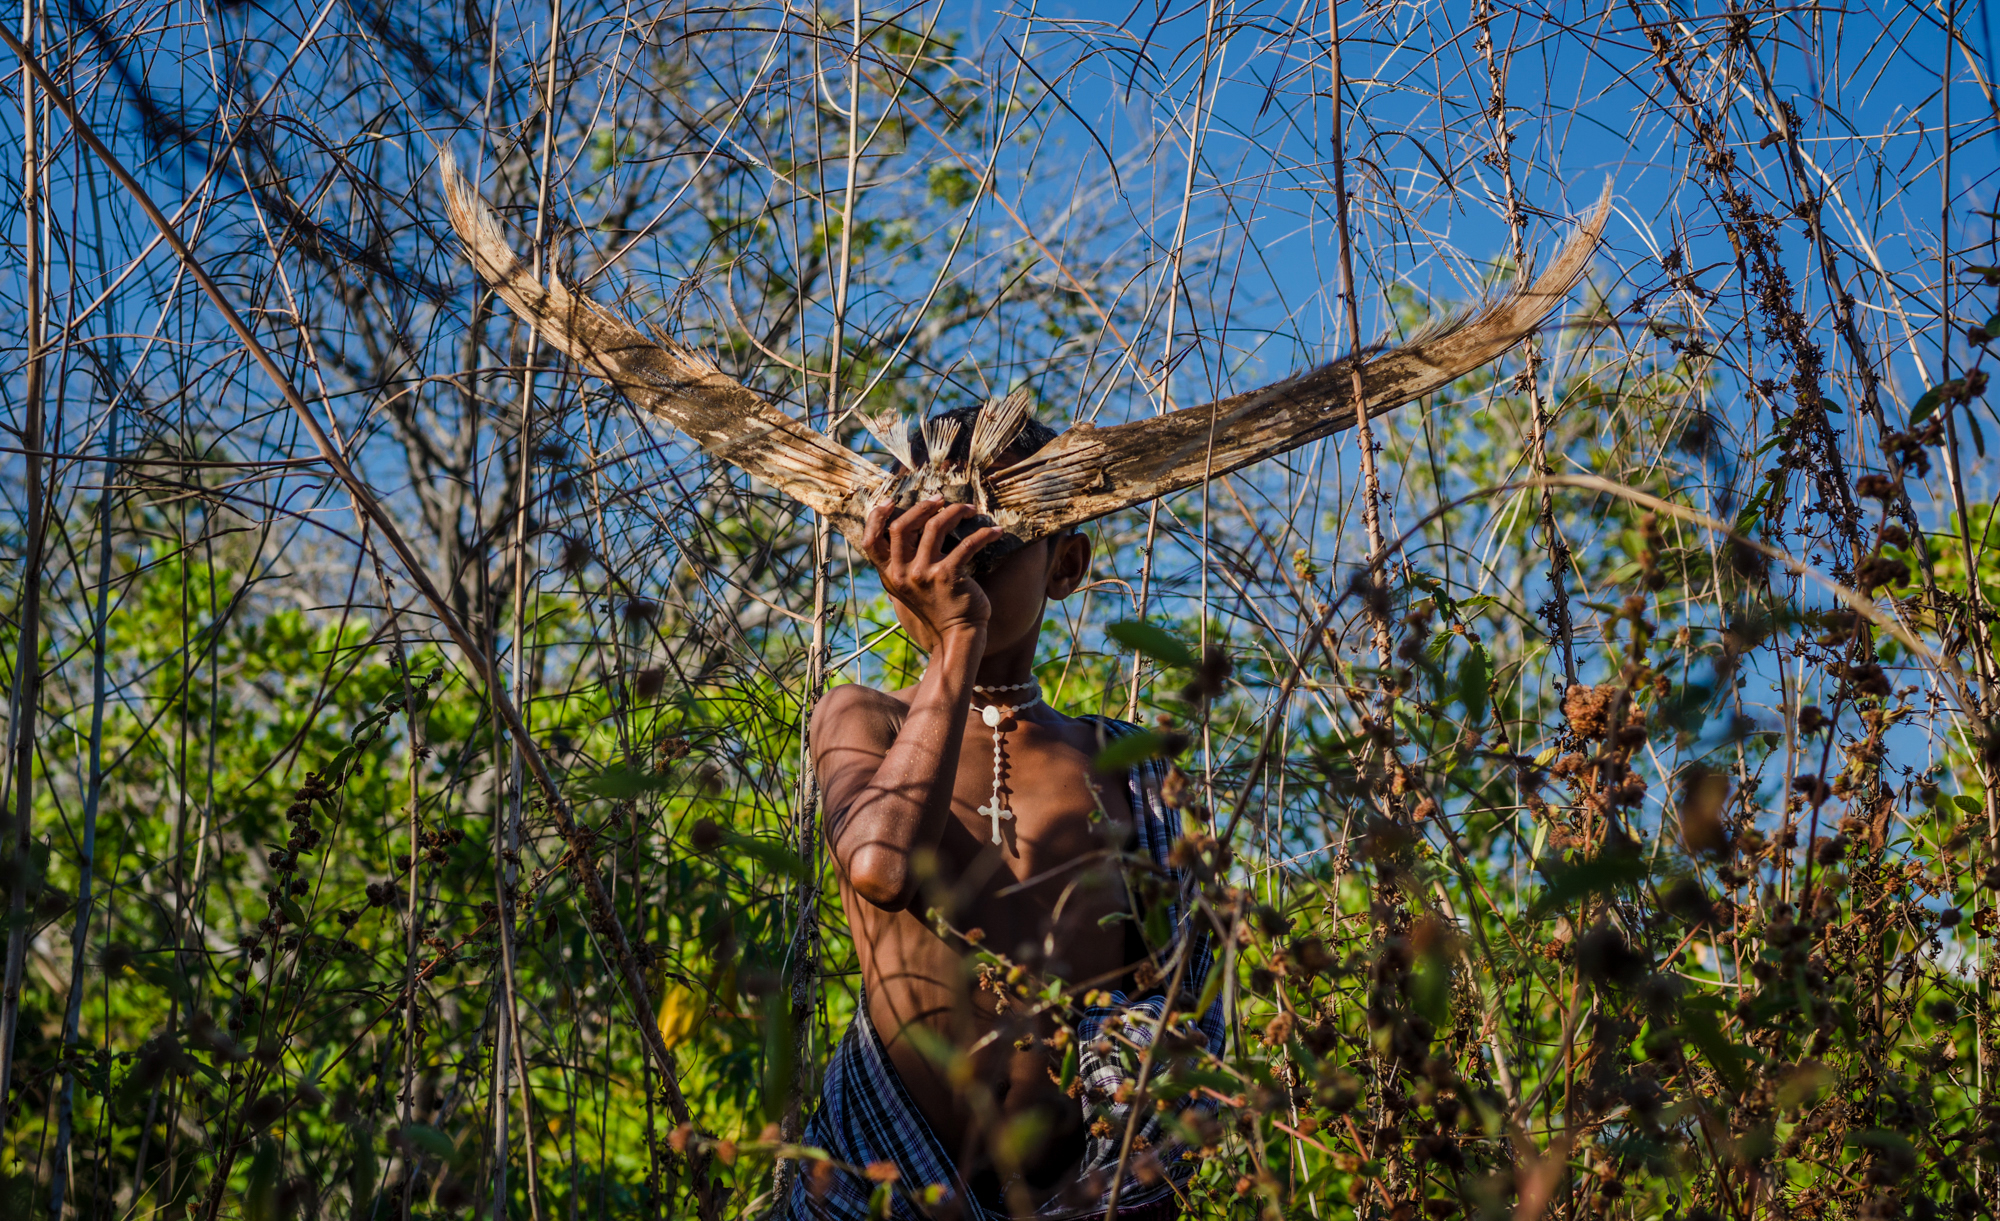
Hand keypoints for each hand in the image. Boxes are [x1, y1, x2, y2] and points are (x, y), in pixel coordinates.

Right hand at [862, 499, 1002, 640]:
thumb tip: (901, 531)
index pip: (870, 541)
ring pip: (934, 526)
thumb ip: (899, 565)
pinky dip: (984, 534)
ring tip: (968, 509)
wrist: (956, 636)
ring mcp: (924, 574)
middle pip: (902, 526)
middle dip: (922, 506)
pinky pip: (967, 544)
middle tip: (940, 500)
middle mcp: (902, 574)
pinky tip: (996, 532)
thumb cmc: (936, 610)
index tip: (892, 501)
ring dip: (954, 512)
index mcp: (889, 575)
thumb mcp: (906, 590)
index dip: (877, 516)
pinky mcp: (948, 577)